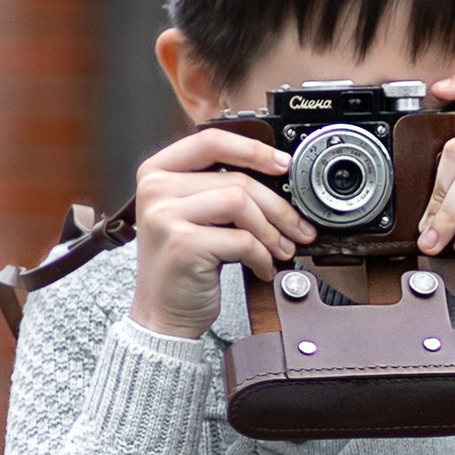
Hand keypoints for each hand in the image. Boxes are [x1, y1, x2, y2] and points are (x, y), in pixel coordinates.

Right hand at [128, 123, 310, 338]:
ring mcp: (166, 216)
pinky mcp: (183, 245)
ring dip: (271, 231)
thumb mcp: (189, 215)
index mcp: (156, 172)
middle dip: (277, 206)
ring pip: (240, 204)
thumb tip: (275, 178)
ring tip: (280, 250)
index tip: (283, 165)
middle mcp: (156, 189)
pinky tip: (262, 267)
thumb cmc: (181, 265)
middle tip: (298, 227)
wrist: (160, 313)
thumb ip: (216, 189)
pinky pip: (241, 240)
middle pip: (235, 179)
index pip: (211, 142)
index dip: (253, 149)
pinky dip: (261, 256)